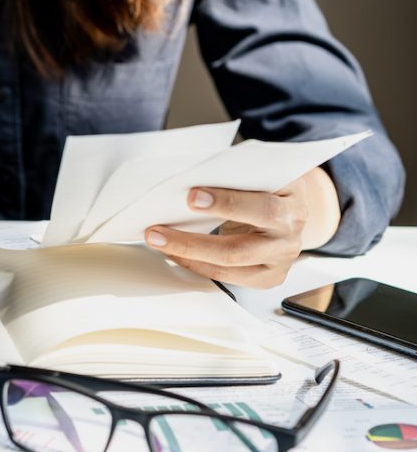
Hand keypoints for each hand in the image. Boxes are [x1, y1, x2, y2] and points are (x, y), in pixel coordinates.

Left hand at [144, 176, 315, 288]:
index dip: (226, 203)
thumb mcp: (262, 173)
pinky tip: (174, 252)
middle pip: (238, 248)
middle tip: (157, 231)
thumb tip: (188, 180)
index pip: (261, 207)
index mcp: (293, 204)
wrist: (292, 209)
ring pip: (228, 266)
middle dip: (193, 241)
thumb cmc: (269, 186)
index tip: (191, 196)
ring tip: (158, 241)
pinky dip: (196, 264)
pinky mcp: (267, 277)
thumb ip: (236, 176)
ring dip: (187, 255)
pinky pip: (226, 277)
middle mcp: (289, 238)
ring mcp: (280, 262)